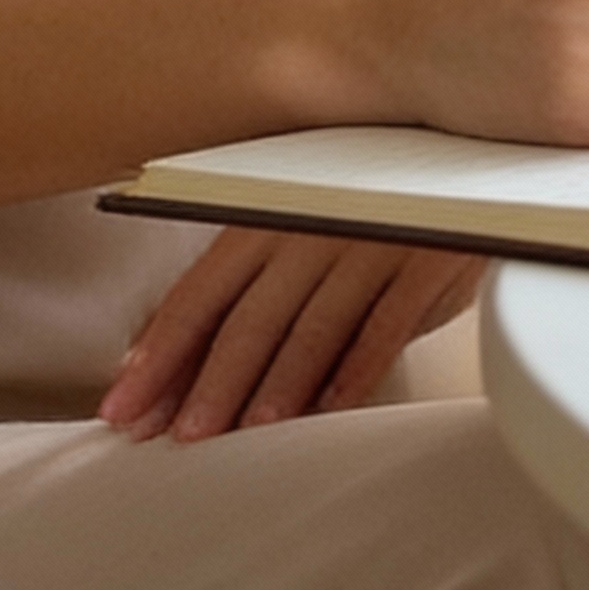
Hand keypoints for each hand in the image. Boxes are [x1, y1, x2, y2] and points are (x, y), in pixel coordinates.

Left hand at [104, 227, 486, 438]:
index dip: (160, 353)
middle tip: (178, 439)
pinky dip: (357, 370)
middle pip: (249, 319)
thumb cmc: (367, 199)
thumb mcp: (300, 228)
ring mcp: (368, 245)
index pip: (199, 295)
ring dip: (276, 386)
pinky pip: (386, 325)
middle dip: (209, 384)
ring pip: (312, 326)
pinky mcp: (425, 262)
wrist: (462, 151)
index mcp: (264, 219)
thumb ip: (248, 286)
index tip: (126, 404)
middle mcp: (308, 229)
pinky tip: (331, 409)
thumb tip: (171, 352)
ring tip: (248, 434)